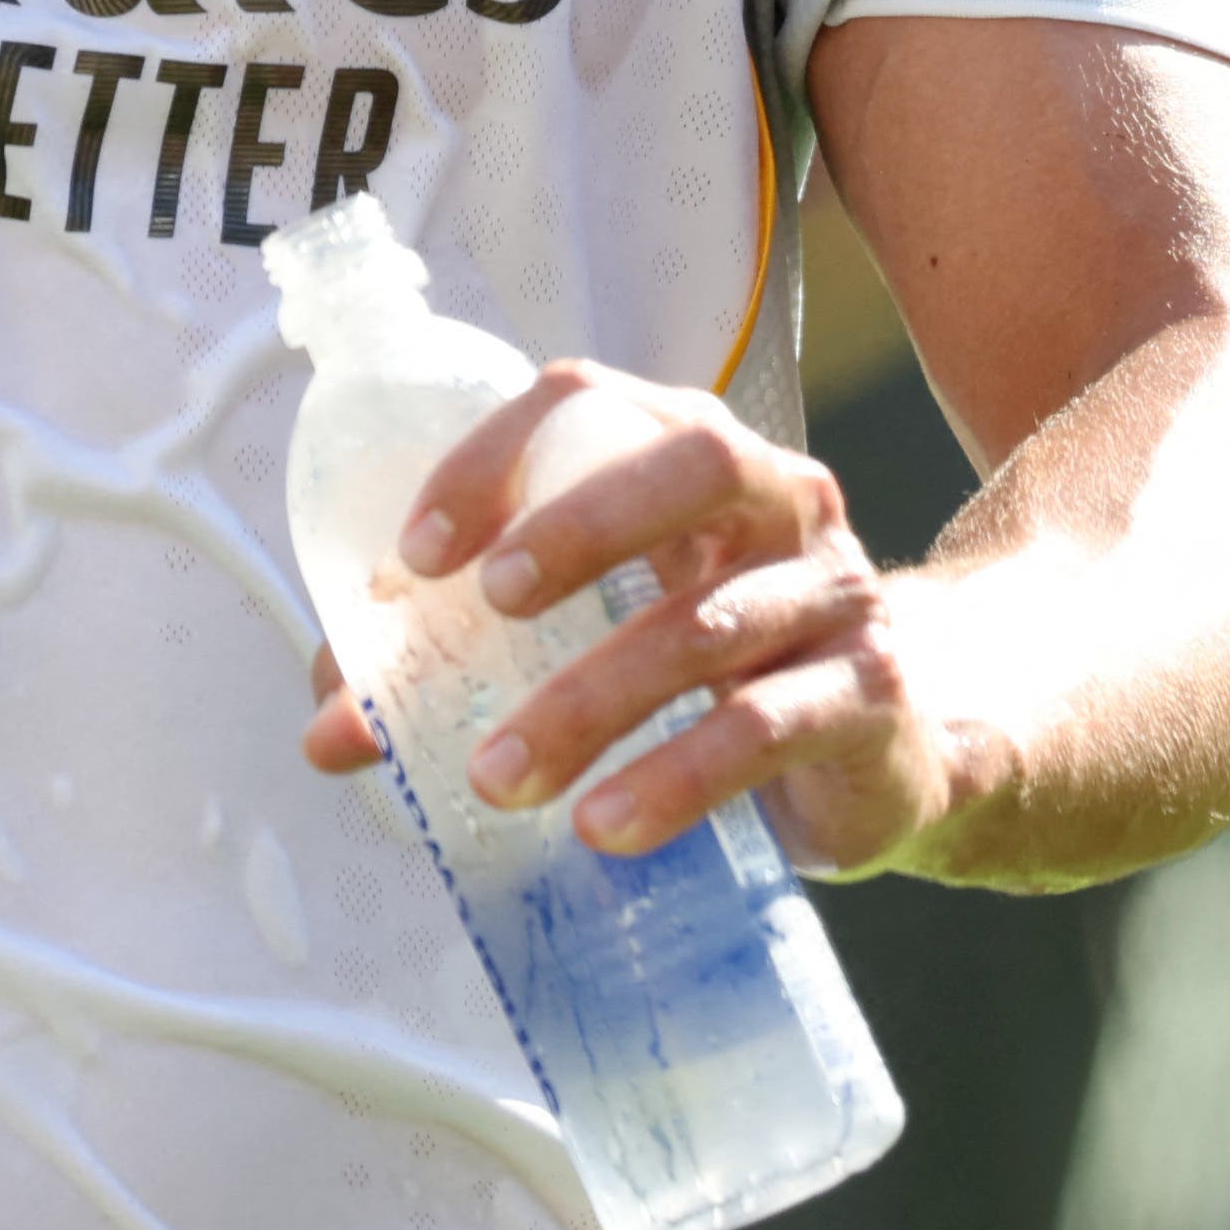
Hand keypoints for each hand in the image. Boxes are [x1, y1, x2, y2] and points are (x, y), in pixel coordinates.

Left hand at [295, 360, 956, 872]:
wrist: (897, 747)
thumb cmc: (717, 672)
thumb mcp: (599, 643)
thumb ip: (463, 667)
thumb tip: (333, 727)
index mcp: (689, 455)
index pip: (591, 403)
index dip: (497, 458)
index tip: (414, 554)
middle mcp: (778, 497)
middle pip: (692, 464)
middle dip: (580, 527)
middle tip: (487, 605)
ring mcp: (835, 590)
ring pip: (711, 623)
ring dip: (592, 702)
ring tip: (498, 777)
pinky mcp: (870, 693)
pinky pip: (769, 725)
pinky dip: (677, 777)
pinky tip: (607, 826)